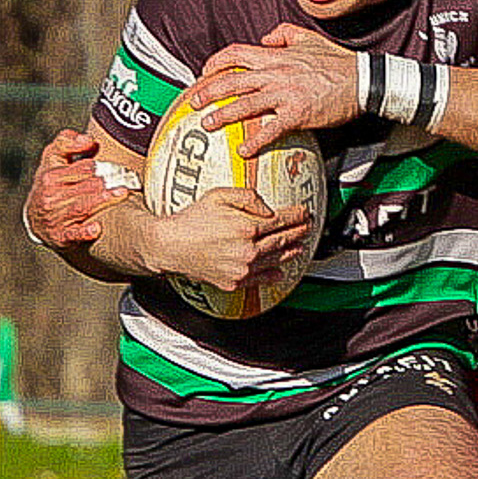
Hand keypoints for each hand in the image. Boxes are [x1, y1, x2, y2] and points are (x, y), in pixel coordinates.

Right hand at [26, 130, 131, 245]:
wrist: (35, 218)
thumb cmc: (51, 184)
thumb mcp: (52, 159)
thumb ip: (66, 142)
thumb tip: (89, 140)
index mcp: (51, 175)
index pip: (82, 168)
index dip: (101, 167)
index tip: (117, 168)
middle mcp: (51, 195)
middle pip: (86, 186)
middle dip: (107, 182)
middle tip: (128, 180)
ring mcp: (55, 217)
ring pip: (83, 206)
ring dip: (103, 200)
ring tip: (122, 193)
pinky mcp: (60, 236)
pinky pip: (73, 234)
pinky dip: (85, 232)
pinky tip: (97, 229)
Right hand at [152, 184, 313, 292]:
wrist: (169, 246)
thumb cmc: (191, 220)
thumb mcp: (217, 196)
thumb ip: (247, 197)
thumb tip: (268, 209)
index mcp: (246, 227)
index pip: (280, 221)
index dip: (296, 216)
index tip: (304, 212)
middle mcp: (248, 250)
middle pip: (282, 241)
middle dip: (298, 233)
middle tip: (308, 228)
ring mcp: (242, 269)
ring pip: (275, 261)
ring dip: (291, 253)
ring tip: (300, 247)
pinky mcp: (234, 282)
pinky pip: (260, 280)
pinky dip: (273, 275)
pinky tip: (280, 271)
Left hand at [191, 31, 360, 154]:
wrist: (363, 81)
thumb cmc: (338, 63)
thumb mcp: (309, 38)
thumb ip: (284, 33)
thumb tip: (265, 38)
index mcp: (276, 55)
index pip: (236, 54)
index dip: (215, 62)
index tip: (205, 73)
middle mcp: (275, 73)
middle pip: (231, 80)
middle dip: (208, 91)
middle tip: (193, 103)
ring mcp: (285, 95)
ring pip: (245, 104)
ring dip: (223, 115)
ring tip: (207, 125)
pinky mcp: (298, 114)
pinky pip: (270, 129)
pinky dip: (255, 141)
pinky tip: (244, 151)